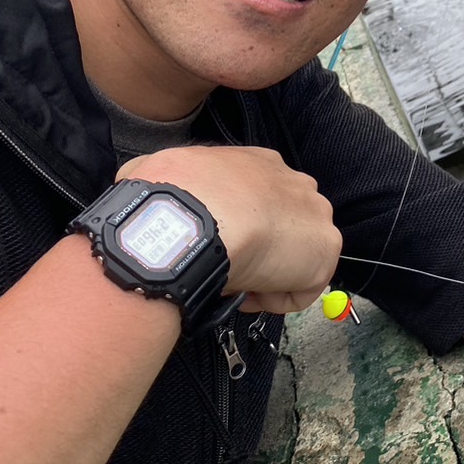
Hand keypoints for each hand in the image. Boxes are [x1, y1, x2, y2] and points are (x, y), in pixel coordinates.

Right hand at [117, 146, 339, 313]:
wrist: (194, 218)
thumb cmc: (171, 196)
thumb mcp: (157, 170)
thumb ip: (158, 175)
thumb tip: (138, 180)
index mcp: (259, 163)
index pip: (260, 198)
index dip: (240, 228)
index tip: (218, 246)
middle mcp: (295, 182)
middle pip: (285, 226)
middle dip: (260, 250)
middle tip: (229, 268)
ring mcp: (315, 214)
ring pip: (295, 257)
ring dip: (267, 275)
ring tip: (235, 284)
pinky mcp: (326, 249)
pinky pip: (303, 287)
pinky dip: (275, 299)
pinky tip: (249, 294)